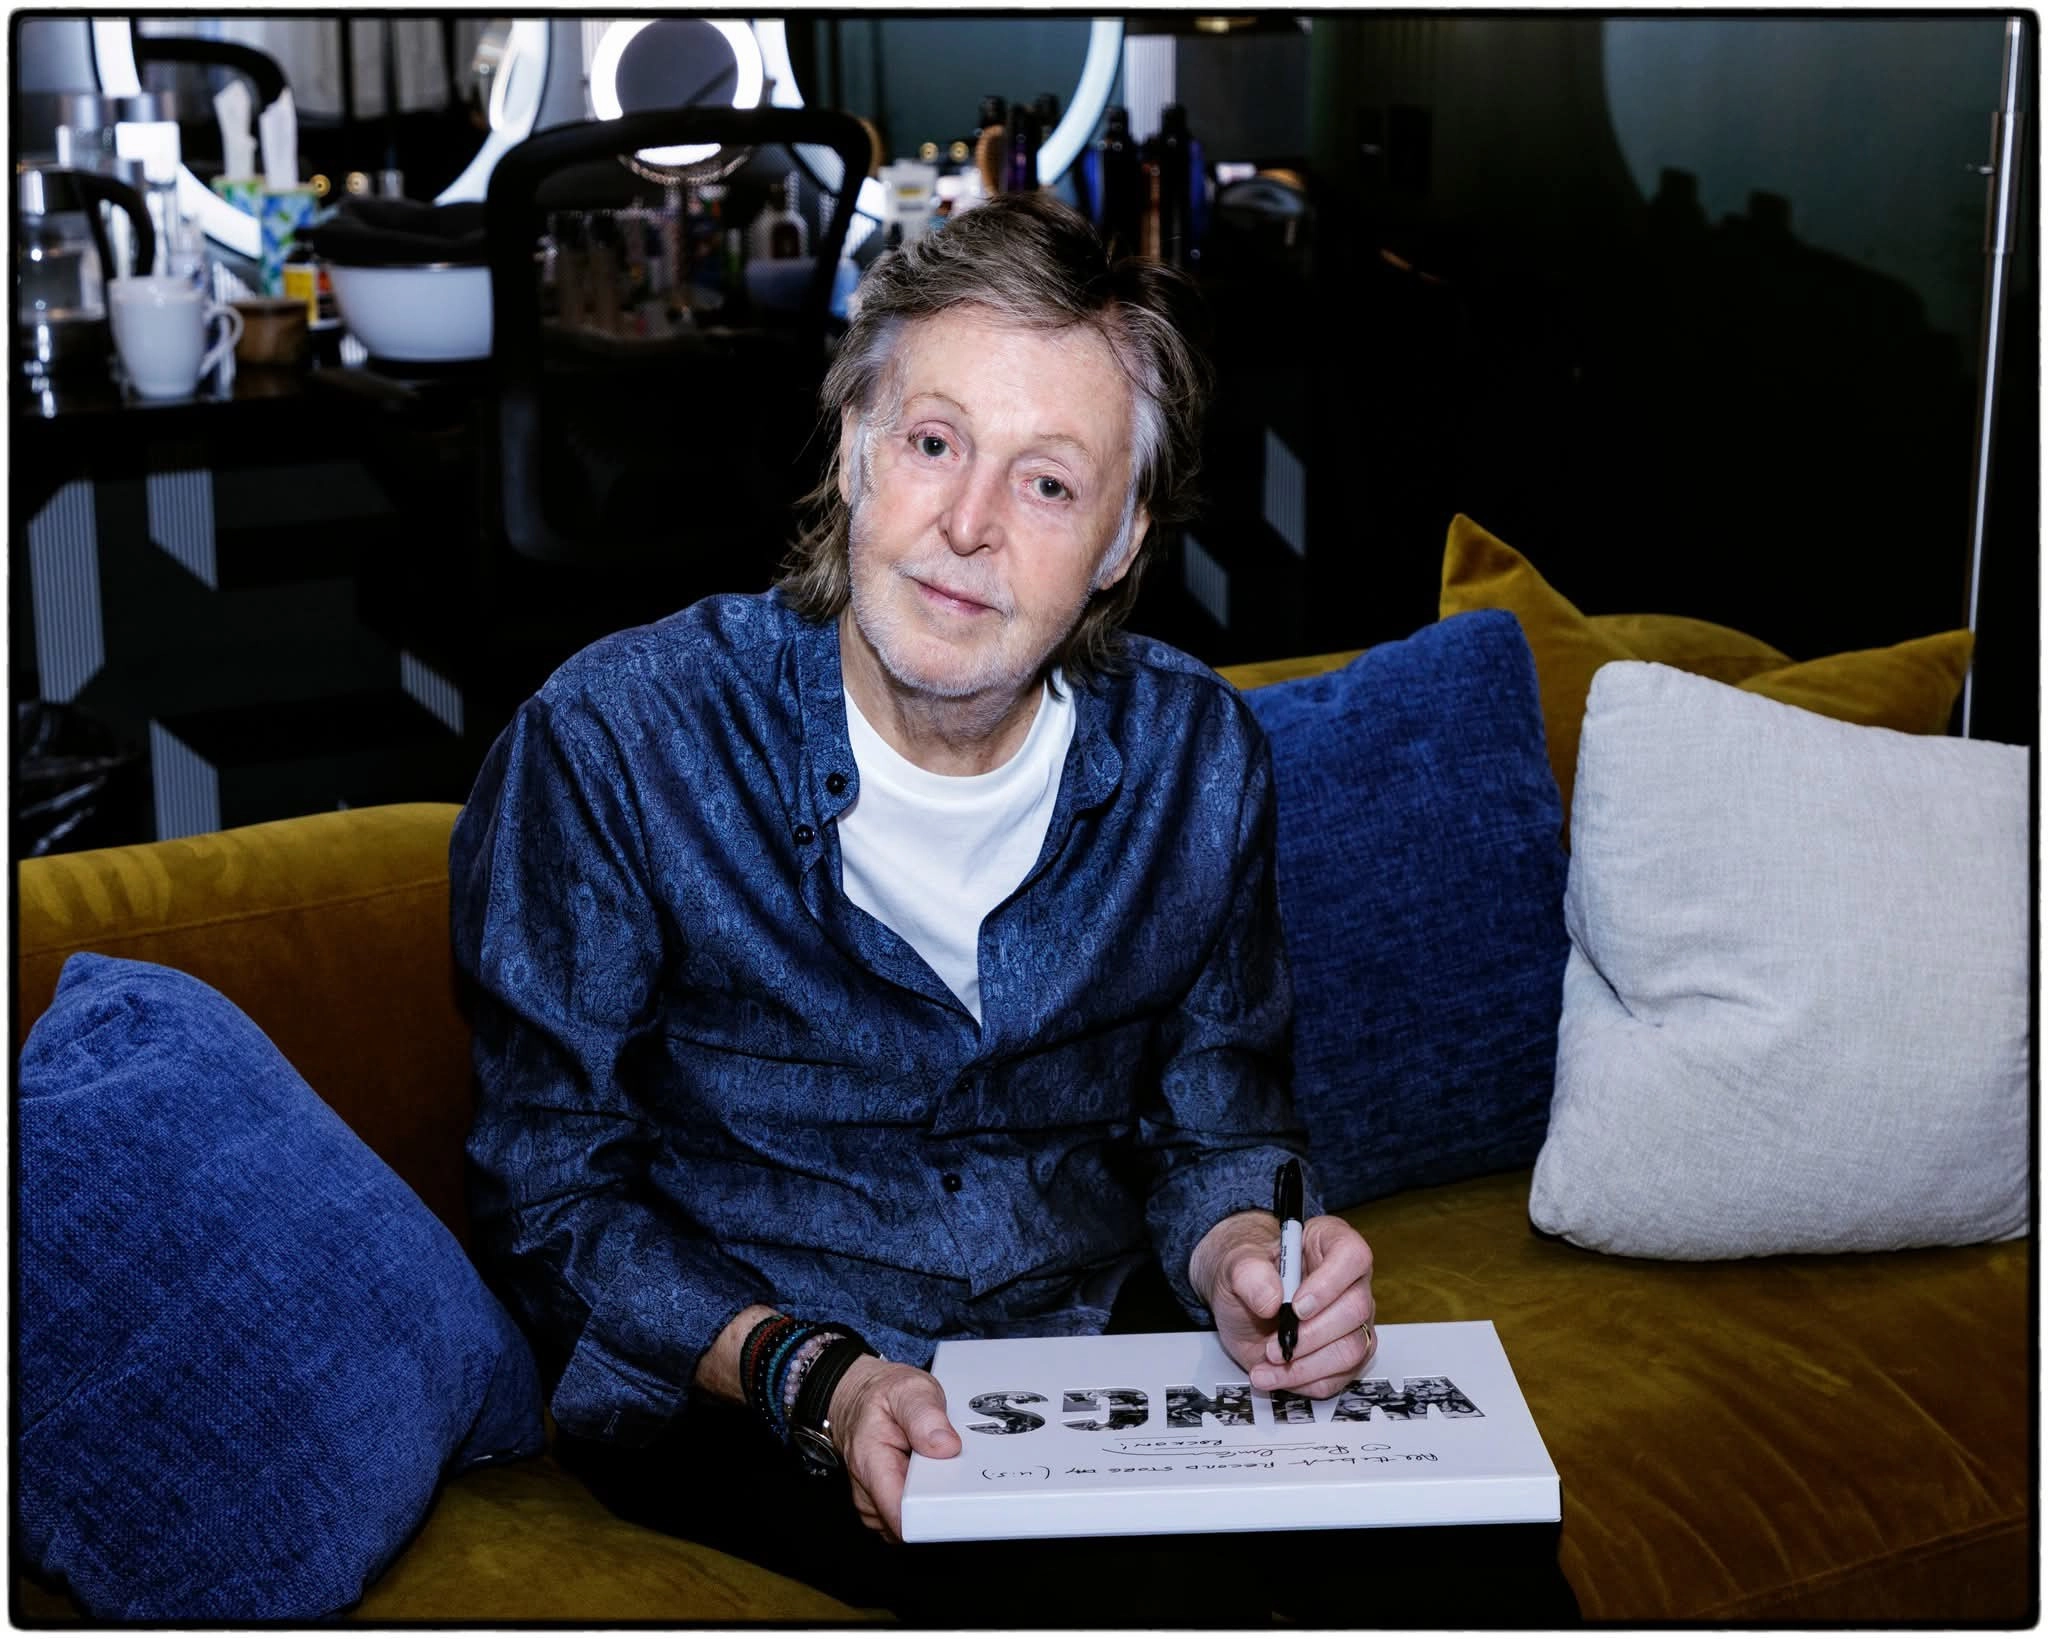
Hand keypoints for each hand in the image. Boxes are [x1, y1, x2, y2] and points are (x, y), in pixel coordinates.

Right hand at [827, 1354, 961, 1541]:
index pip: (902, 1513)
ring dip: (934, 1500)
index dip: (934, 1511)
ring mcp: (876, 1504)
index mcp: (871, 1464)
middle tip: (950, 1466)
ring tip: (935, 1465)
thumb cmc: (883, 1395)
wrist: (861, 1398)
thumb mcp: (908, 1390)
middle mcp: (869, 1492)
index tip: (957, 1496)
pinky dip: (928, 1499)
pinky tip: (930, 1475)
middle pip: (914, 1521)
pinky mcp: (886, 1507)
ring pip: (916, 1522)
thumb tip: (946, 1446)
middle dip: (940, 1501)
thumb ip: (926, 1415)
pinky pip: (914, 1516)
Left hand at [1192, 1210, 1376, 1398]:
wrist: (1241, 1303)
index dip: (1329, 1284)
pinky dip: (1303, 1382)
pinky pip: (1338, 1377)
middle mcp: (1349, 1282)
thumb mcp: (1236, 1263)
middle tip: (1274, 1344)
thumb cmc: (1248, 1275)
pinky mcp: (1344, 1353)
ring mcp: (1352, 1321)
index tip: (1296, 1306)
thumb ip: (1249, 1272)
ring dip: (1306, 1365)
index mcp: (1330, 1243)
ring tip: (1268, 1363)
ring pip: (1351, 1349)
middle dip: (1311, 1335)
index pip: (1352, 1256)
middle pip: (1355, 1309)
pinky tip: (1275, 1375)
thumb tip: (1270, 1298)